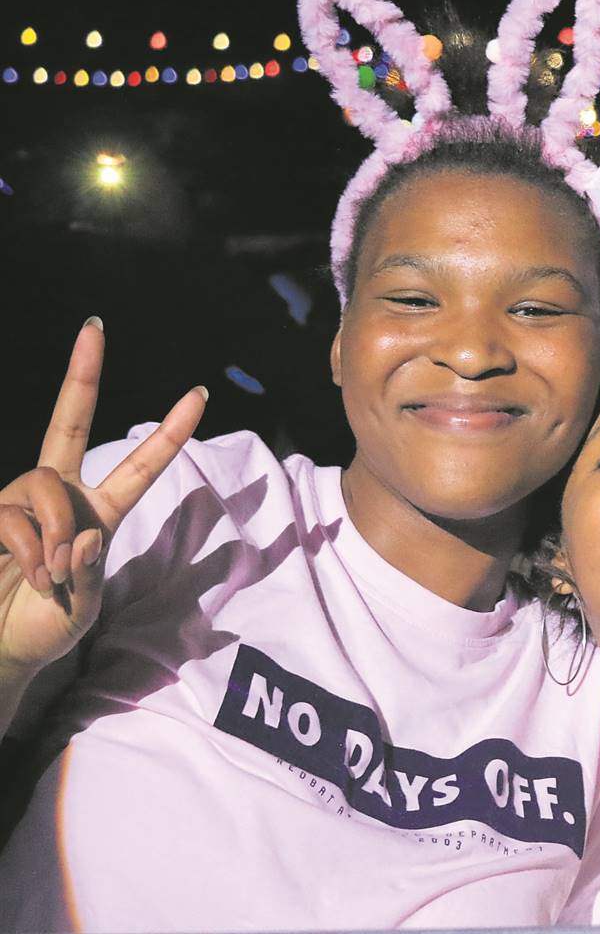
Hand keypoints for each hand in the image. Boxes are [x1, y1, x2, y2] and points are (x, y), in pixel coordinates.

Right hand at [0, 319, 206, 679]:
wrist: (2, 647)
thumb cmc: (47, 628)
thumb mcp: (83, 608)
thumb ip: (88, 573)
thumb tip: (84, 533)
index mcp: (100, 513)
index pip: (142, 464)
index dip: (171, 430)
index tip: (201, 392)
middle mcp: (62, 496)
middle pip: (69, 423)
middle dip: (81, 375)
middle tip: (94, 328)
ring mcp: (22, 502)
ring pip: (46, 483)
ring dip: (54, 532)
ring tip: (51, 573)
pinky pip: (15, 517)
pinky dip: (30, 550)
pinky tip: (29, 573)